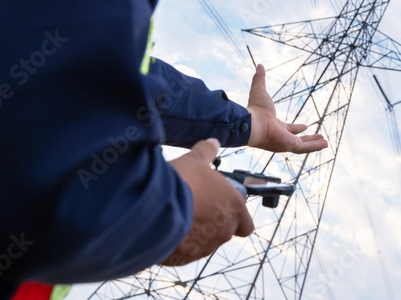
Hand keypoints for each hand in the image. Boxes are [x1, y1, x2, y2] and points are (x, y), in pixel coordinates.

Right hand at [161, 138, 253, 266]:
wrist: (154, 206)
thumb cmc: (182, 180)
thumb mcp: (195, 160)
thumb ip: (207, 151)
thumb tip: (213, 142)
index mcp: (234, 209)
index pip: (246, 225)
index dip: (236, 218)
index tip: (222, 209)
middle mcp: (224, 232)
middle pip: (223, 233)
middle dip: (211, 224)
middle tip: (195, 208)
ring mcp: (204, 248)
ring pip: (204, 244)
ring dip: (195, 234)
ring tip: (178, 216)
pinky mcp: (184, 258)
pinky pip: (184, 252)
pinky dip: (179, 244)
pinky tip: (167, 228)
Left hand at [246, 64, 328, 153]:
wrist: (253, 123)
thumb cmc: (256, 109)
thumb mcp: (259, 89)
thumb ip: (260, 78)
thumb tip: (259, 66)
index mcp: (274, 126)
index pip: (288, 128)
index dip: (296, 128)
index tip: (305, 127)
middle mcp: (280, 137)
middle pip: (297, 139)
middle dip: (308, 139)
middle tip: (318, 136)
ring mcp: (285, 143)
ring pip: (303, 145)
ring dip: (314, 144)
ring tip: (325, 143)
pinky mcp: (290, 145)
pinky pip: (305, 147)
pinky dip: (315, 146)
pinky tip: (325, 144)